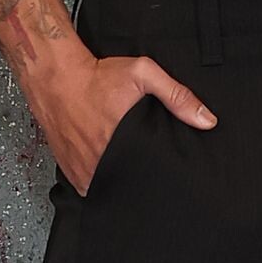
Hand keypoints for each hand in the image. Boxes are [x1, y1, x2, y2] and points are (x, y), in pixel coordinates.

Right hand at [0, 0, 215, 192]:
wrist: (55, 76)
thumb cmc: (96, 75)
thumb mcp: (143, 74)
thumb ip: (176, 95)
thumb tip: (206, 120)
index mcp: (120, 145)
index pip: (148, 177)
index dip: (160, 178)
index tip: (167, 174)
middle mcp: (98, 161)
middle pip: (129, 186)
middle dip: (141, 182)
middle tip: (149, 171)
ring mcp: (81, 168)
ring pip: (108, 188)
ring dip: (119, 183)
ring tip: (129, 172)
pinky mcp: (69, 170)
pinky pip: (88, 187)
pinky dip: (99, 182)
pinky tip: (108, 170)